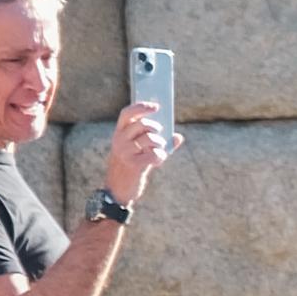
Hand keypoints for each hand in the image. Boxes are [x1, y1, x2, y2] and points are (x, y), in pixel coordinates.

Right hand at [103, 96, 170, 211]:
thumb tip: (178, 136)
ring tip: (159, 150)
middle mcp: (119, 140)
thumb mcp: (140, 151)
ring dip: (160, 143)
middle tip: (160, 135)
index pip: (127, 113)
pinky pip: (155, 154)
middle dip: (156, 128)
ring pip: (150, 138)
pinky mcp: (133, 164)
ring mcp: (125, 152)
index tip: (156, 106)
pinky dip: (160, 156)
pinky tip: (157, 161)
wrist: (118, 189)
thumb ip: (156, 142)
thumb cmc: (132, 167)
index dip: (141, 107)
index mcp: (119, 133)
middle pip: (142, 124)